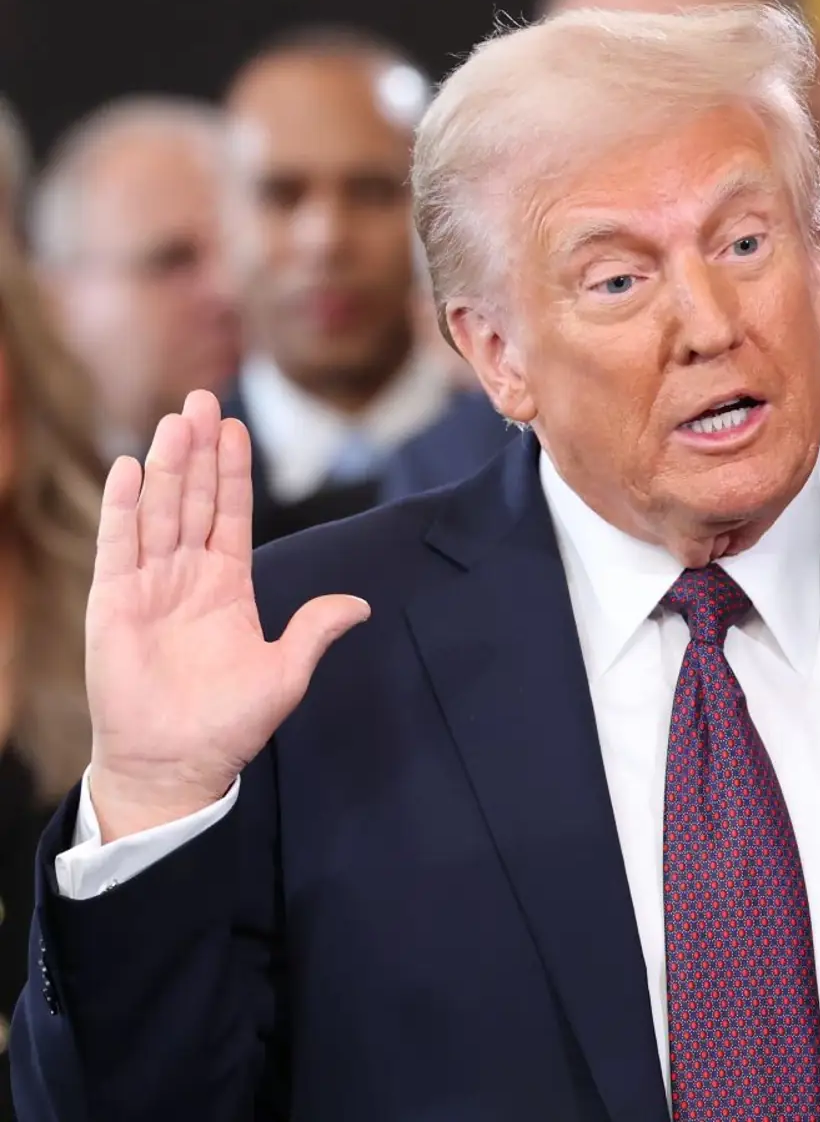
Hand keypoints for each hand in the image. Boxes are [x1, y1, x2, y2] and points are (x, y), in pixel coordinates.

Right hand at [87, 390, 369, 840]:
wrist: (175, 766)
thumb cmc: (228, 724)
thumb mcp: (284, 673)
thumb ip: (315, 630)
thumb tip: (360, 605)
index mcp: (227, 585)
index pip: (231, 513)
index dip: (233, 471)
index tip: (235, 426)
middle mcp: (187, 576)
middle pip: (193, 499)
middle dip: (198, 450)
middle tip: (202, 399)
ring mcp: (148, 585)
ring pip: (158, 511)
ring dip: (166, 466)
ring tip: (175, 420)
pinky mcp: (113, 603)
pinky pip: (118, 546)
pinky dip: (122, 508)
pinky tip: (128, 470)